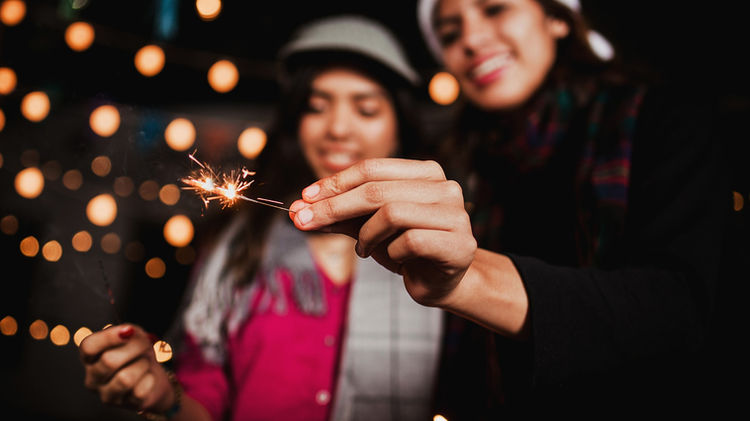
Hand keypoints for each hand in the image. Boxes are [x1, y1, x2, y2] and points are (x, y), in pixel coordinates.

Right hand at [79, 324, 174, 412]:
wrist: (153, 375)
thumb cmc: (138, 353)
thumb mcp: (134, 336)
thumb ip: (128, 332)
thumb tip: (127, 332)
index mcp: (90, 358)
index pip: (88, 347)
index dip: (109, 337)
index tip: (128, 331)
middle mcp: (93, 378)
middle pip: (109, 361)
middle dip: (134, 348)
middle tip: (146, 344)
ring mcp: (107, 395)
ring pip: (125, 379)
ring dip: (142, 365)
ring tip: (145, 362)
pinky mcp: (125, 404)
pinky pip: (139, 391)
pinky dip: (149, 379)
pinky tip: (147, 377)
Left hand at [289, 158, 476, 306]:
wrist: (442, 282)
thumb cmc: (407, 250)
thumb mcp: (370, 227)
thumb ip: (339, 216)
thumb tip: (299, 209)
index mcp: (425, 173)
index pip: (372, 169)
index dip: (335, 182)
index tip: (305, 198)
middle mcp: (445, 187)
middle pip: (377, 189)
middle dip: (334, 206)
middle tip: (305, 221)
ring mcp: (455, 214)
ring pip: (392, 213)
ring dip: (366, 234)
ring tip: (363, 247)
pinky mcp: (459, 244)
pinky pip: (410, 241)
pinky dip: (391, 251)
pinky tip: (393, 258)